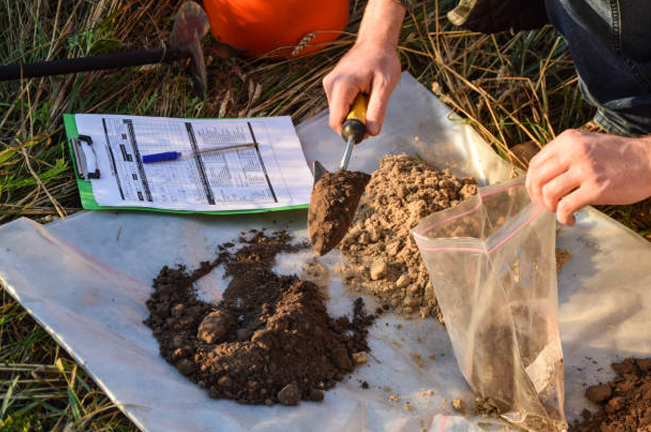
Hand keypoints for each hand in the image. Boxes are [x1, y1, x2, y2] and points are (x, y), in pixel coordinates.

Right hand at [322, 0, 404, 136]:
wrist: (375, 41)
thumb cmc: (382, 60)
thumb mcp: (385, 86)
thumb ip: (377, 110)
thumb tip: (371, 133)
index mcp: (341, 86)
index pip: (336, 121)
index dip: (350, 131)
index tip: (366, 132)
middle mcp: (330, 85)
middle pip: (338, 118)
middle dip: (355, 121)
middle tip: (372, 109)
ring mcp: (329, 85)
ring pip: (339, 112)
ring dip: (355, 112)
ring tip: (368, 96)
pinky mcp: (332, 85)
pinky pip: (340, 104)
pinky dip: (353, 105)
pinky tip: (363, 92)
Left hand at [526, 129, 650, 224]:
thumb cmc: (618, 156)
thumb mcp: (587, 143)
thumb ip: (564, 154)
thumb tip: (540, 177)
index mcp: (568, 140)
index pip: (535, 163)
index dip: (531, 182)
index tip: (536, 193)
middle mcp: (574, 151)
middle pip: (537, 179)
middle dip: (536, 197)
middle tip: (546, 205)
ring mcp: (585, 170)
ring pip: (548, 193)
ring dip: (550, 207)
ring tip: (560, 211)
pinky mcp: (596, 188)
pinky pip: (566, 207)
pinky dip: (563, 217)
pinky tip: (571, 220)